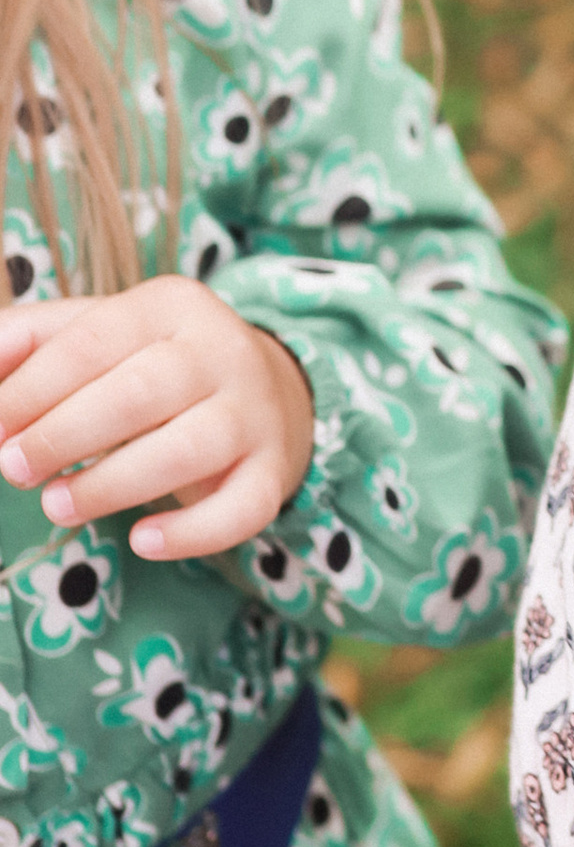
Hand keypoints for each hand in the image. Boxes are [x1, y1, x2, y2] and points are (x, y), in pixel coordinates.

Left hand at [0, 279, 315, 560]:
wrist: (265, 392)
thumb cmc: (154, 365)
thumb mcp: (99, 332)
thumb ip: (32, 340)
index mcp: (171, 305)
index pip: (92, 342)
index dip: (32, 390)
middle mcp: (222, 351)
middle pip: (139, 392)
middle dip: (63, 436)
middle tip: (12, 469)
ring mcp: (254, 412)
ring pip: (188, 450)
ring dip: (110, 485)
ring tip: (57, 505)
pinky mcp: (273, 470)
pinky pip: (243, 508)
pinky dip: (192, 533)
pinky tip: (143, 541)